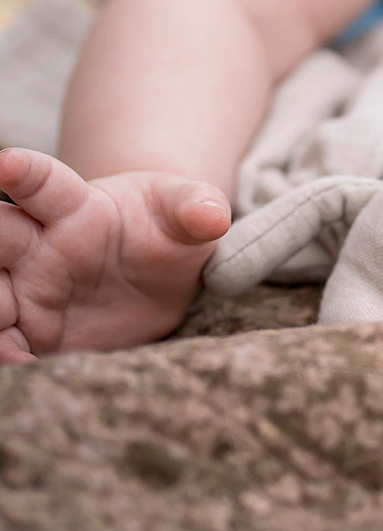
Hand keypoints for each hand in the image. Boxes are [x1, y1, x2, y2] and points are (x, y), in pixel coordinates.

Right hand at [0, 148, 229, 362]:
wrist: (155, 275)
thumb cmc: (165, 228)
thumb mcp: (187, 212)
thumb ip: (198, 209)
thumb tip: (214, 217)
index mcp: (75, 207)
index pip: (43, 184)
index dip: (24, 172)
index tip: (6, 163)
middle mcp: (38, 246)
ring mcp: (28, 290)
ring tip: (3, 318)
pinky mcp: (30, 332)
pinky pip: (5, 345)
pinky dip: (5, 356)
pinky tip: (18, 366)